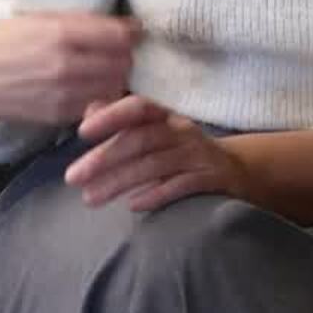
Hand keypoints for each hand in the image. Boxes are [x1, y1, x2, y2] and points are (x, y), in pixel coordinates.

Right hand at [0, 12, 140, 125]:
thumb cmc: (1, 41)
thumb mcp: (38, 17)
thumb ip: (82, 21)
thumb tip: (126, 26)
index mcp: (60, 33)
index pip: (120, 35)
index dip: (130, 32)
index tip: (129, 31)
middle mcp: (66, 65)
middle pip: (124, 63)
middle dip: (125, 55)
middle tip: (116, 51)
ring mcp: (64, 95)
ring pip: (115, 87)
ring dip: (116, 78)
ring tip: (104, 70)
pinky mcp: (59, 116)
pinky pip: (97, 106)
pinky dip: (101, 97)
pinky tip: (89, 87)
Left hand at [63, 95, 252, 213]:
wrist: (239, 171)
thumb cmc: (184, 151)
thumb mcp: (156, 131)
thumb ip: (124, 121)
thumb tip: (89, 111)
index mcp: (166, 117)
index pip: (138, 108)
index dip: (111, 116)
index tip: (82, 132)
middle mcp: (182, 131)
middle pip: (141, 140)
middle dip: (105, 158)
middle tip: (73, 177)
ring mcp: (198, 155)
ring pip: (156, 164)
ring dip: (120, 181)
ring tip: (91, 198)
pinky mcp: (212, 179)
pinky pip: (183, 185)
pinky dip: (157, 194)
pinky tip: (133, 204)